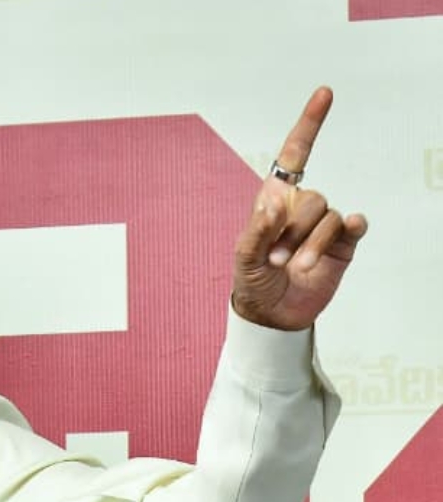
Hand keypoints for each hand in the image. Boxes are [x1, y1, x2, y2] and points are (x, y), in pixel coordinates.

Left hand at [230, 86, 367, 330]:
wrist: (274, 313)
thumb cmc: (253, 280)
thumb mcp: (243, 257)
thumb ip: (256, 230)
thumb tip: (274, 205)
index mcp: (274, 201)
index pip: (294, 155)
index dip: (309, 124)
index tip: (325, 93)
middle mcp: (301, 208)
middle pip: (312, 197)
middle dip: (293, 229)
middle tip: (277, 257)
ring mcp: (323, 225)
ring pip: (328, 215)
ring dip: (310, 243)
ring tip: (294, 265)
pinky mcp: (343, 243)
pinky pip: (352, 225)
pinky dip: (349, 229)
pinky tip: (346, 234)